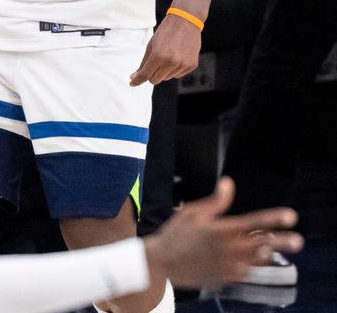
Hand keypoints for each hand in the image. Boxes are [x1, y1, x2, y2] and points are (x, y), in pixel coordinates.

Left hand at [129, 14, 200, 85]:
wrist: (186, 21)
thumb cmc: (166, 32)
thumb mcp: (151, 45)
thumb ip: (143, 62)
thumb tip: (134, 76)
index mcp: (159, 56)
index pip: (145, 75)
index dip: (137, 80)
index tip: (132, 83)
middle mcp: (172, 62)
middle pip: (155, 80)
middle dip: (151, 74)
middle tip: (153, 63)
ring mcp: (183, 65)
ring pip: (167, 78)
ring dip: (163, 71)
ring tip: (167, 55)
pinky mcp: (192, 65)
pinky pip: (178, 74)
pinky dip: (174, 69)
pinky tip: (177, 56)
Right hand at [144, 177, 301, 287]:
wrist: (162, 262)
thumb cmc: (176, 233)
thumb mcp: (192, 212)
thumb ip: (215, 201)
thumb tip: (228, 183)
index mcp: (220, 229)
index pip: (253, 222)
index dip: (273, 218)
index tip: (290, 216)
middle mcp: (227, 248)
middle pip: (260, 244)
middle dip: (281, 242)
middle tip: (298, 241)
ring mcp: (227, 264)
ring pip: (255, 260)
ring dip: (266, 253)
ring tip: (272, 248)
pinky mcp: (225, 277)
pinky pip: (245, 271)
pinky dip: (250, 264)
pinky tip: (249, 258)